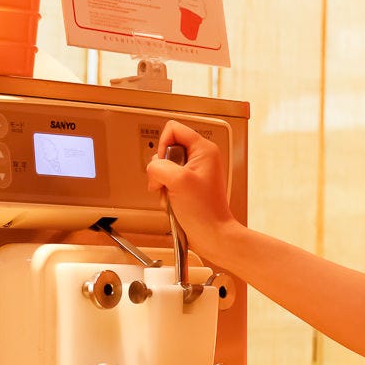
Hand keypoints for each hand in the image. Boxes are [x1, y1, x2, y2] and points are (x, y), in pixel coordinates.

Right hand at [146, 120, 237, 266]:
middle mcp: (199, 158)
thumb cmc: (205, 211)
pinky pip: (166, 182)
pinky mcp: (187, 186)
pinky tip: (173, 202)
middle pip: (166, 150)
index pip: (173, 129)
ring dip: (161, 184)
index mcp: (203, 149)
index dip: (163, 146)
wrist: (212, 235)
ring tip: (172, 196)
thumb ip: (159, 166)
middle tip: (169, 183)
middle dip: (161, 169)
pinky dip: (164, 193)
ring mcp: (193, 173)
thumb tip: (153, 167)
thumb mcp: (177, 181)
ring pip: (163, 168)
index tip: (166, 164)